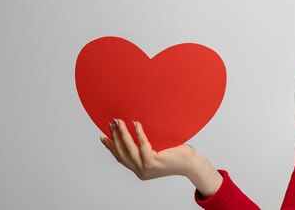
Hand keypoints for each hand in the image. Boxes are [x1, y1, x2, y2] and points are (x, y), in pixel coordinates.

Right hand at [100, 118, 222, 196]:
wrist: (191, 163)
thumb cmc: (177, 154)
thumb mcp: (158, 150)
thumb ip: (146, 146)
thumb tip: (137, 128)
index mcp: (140, 170)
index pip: (121, 158)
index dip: (111, 147)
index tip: (103, 137)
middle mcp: (140, 171)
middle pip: (122, 153)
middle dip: (114, 137)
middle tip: (110, 123)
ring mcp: (145, 168)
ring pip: (129, 149)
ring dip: (122, 134)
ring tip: (118, 121)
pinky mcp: (152, 163)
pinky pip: (142, 145)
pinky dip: (138, 134)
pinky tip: (136, 124)